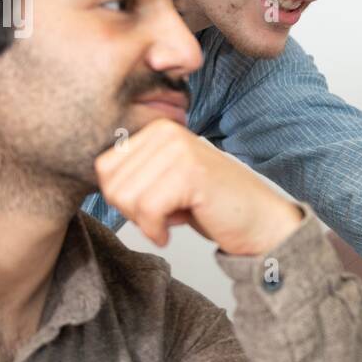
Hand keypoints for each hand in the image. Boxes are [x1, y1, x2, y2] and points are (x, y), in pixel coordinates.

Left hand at [94, 118, 301, 254]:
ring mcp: (179, 149)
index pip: (105, 167)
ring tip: (172, 220)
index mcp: (158, 130)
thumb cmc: (214, 206)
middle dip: (132, 212)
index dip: (122, 198)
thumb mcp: (166, 182)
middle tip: (163, 217)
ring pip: (126, 197)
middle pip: (111, 183)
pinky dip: (156, 231)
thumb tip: (101, 180)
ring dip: (145, 222)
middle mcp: (167, 132)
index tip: (153, 206)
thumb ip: (135, 174)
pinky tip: (173, 232)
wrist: (260, 222)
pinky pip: (146, 210)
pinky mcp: (190, 172)